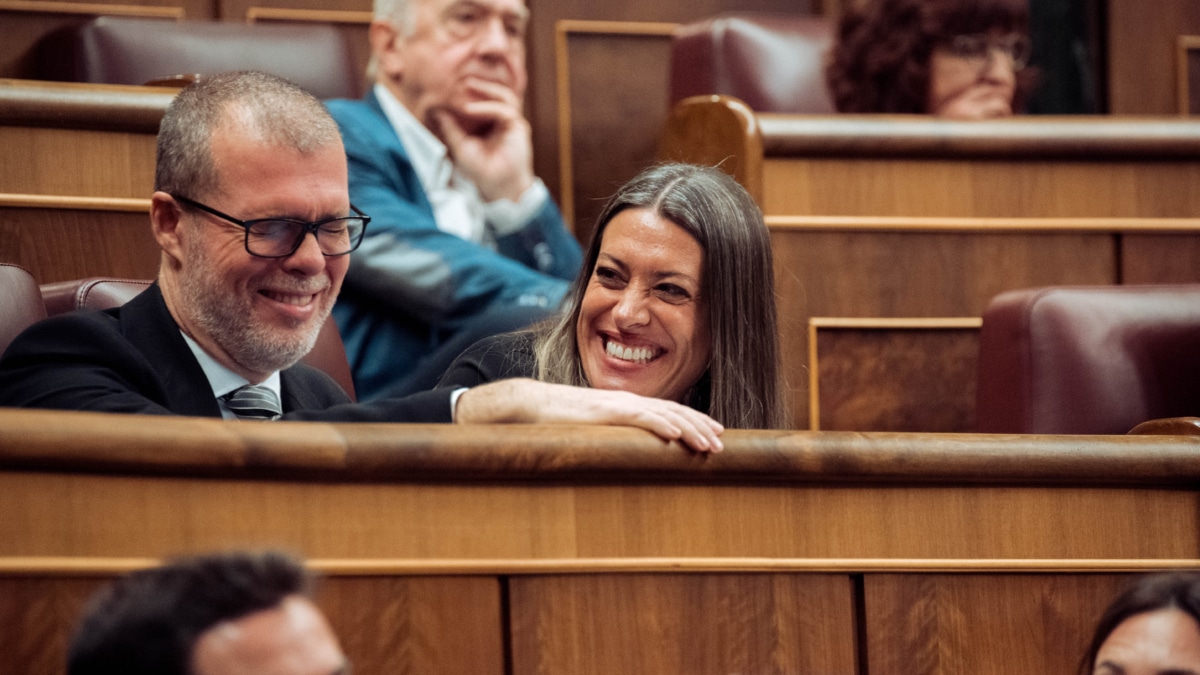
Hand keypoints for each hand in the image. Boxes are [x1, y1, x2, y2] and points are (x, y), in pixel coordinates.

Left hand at [432, 77, 533, 201]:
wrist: (497, 186)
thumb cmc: (481, 169)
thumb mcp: (460, 145)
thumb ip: (450, 127)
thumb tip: (436, 109)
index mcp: (491, 122)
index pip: (484, 98)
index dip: (471, 89)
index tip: (452, 82)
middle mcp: (503, 119)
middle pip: (496, 92)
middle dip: (480, 82)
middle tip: (461, 76)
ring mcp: (513, 122)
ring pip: (504, 96)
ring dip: (486, 88)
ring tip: (467, 84)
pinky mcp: (519, 127)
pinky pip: (504, 110)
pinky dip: (487, 107)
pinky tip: (469, 109)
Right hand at [456, 379, 724, 453]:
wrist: (530, 405)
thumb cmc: (557, 421)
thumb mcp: (592, 431)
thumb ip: (611, 439)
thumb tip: (624, 457)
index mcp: (625, 406)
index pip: (668, 411)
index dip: (693, 422)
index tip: (713, 435)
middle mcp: (627, 401)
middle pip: (674, 411)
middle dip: (700, 426)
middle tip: (722, 443)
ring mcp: (618, 404)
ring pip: (665, 413)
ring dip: (691, 428)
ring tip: (710, 443)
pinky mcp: (606, 411)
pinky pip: (641, 416)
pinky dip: (662, 423)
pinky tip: (678, 433)